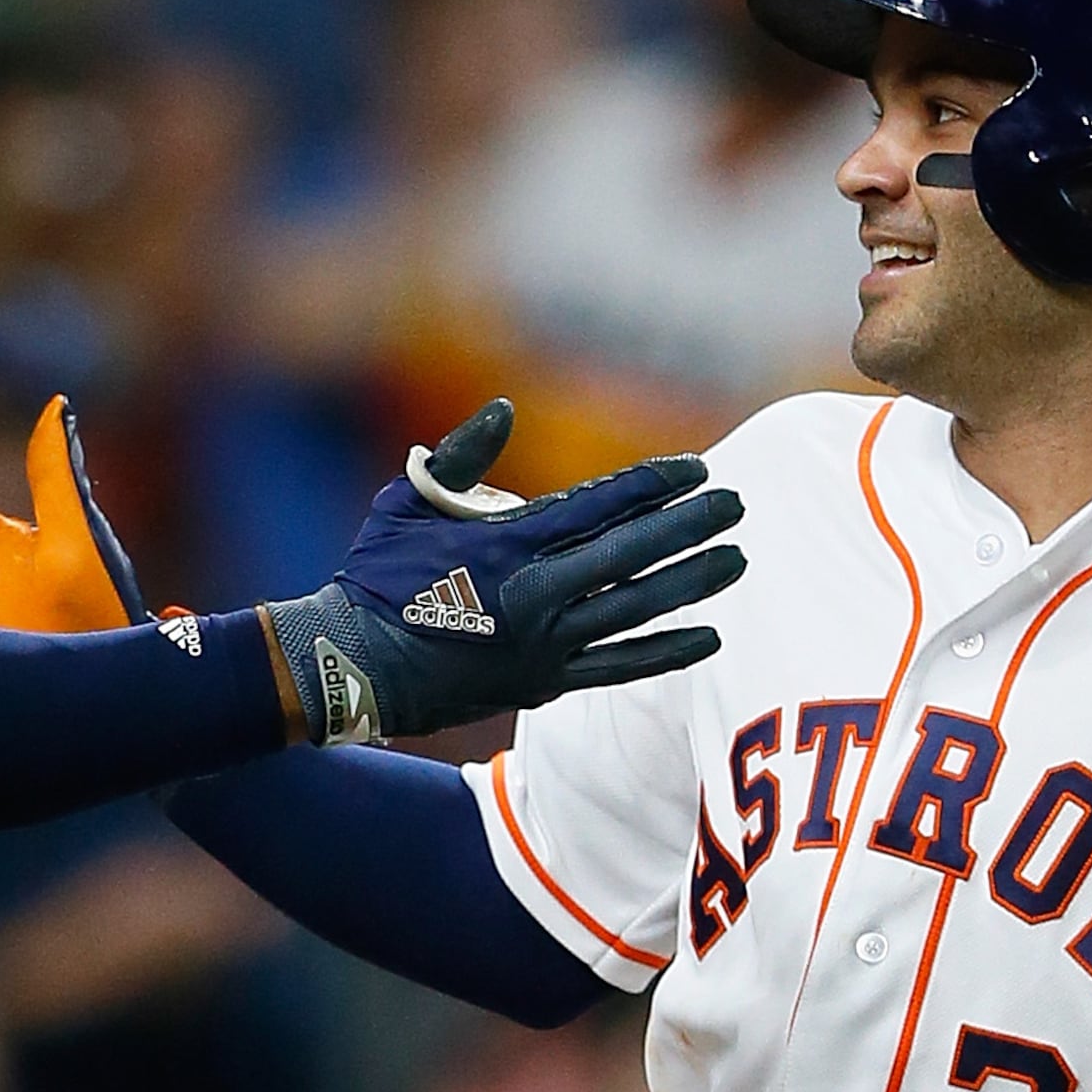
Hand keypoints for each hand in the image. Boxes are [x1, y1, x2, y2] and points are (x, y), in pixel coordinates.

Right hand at [257, 399, 742, 744]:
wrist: (353, 665)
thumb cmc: (377, 574)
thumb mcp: (409, 500)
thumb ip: (461, 456)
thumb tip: (506, 409)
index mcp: (507, 542)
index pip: (599, 505)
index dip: (652, 485)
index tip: (695, 470)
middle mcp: (536, 594)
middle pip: (631, 553)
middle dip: (690, 526)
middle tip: (737, 504)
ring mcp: (545, 643)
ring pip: (636, 608)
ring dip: (692, 582)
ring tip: (738, 559)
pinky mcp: (545, 683)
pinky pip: (620, 667)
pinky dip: (666, 651)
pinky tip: (710, 636)